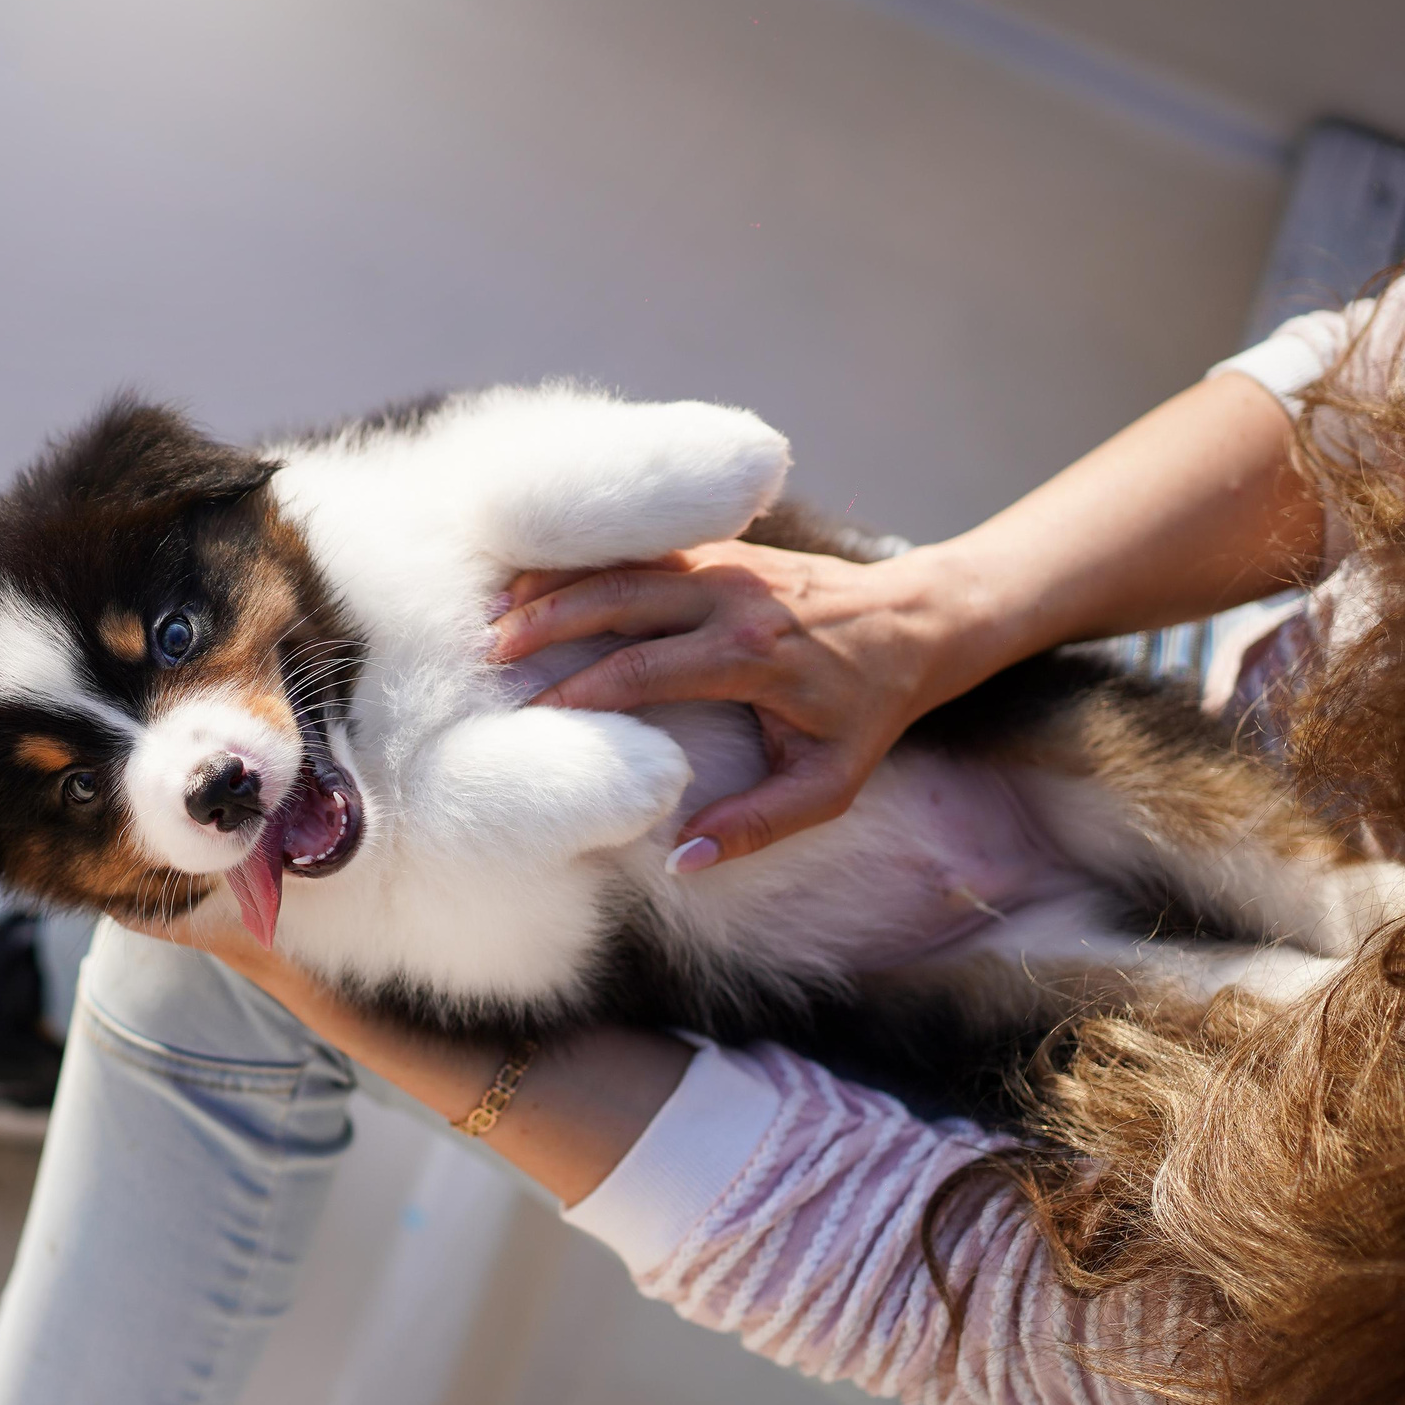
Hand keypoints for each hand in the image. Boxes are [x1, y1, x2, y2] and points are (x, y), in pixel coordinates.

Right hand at [487, 541, 998, 866]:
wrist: (920, 620)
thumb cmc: (869, 710)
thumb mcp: (829, 784)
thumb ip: (758, 823)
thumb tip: (680, 857)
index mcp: (754, 655)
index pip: (644, 671)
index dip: (580, 694)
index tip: (530, 718)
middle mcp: (734, 598)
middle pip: (617, 598)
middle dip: (545, 623)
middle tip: (484, 652)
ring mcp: (723, 563)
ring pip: (620, 563)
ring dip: (553, 584)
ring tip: (492, 613)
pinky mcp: (718, 547)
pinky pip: (638, 549)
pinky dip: (582, 562)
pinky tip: (535, 579)